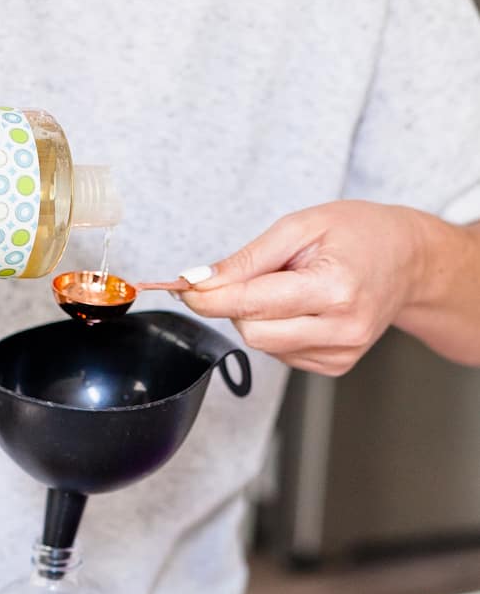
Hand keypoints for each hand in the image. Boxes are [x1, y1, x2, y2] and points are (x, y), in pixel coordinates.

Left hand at [176, 201, 424, 374]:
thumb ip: (246, 259)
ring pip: (264, 345)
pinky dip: (280, 329)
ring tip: (296, 287)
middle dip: (240, 305)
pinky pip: (282, 353)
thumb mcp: (301, 227)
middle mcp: (342, 328)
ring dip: (262, 316)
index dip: (210, 298)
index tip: (184, 288)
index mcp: (335, 289)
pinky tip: (306, 308)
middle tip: (260, 274)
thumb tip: (198, 282)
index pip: (252, 304)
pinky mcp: (336, 366)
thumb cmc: (360, 234)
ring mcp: (341, 353)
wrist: (409, 260)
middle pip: (252, 331)